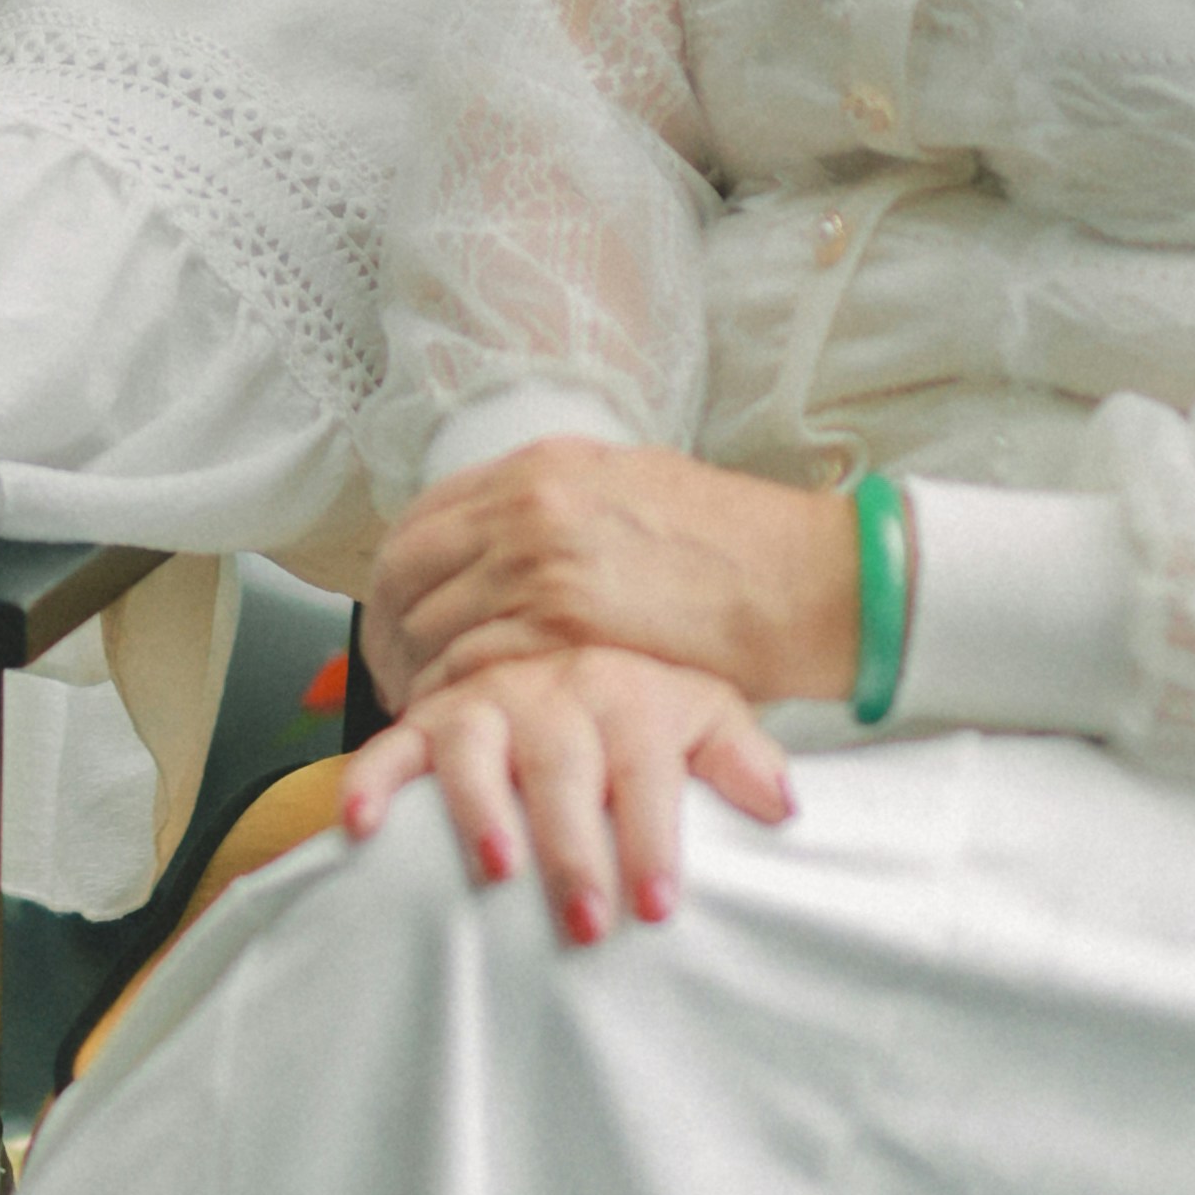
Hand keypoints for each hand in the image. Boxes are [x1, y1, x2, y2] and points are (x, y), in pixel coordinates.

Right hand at [341, 640, 793, 942]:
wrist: (563, 652)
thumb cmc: (638, 714)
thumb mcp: (701, 718)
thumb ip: (741, 758)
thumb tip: (782, 804)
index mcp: (626, 692)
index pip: (644, 769)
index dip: (652, 838)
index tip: (658, 907)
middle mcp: (551, 691)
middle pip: (563, 768)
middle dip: (574, 848)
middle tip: (588, 923)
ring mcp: (485, 703)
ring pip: (475, 750)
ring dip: (481, 810)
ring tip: (496, 871)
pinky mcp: (426, 721)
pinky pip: (391, 746)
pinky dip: (369, 781)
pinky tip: (360, 826)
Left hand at [364, 437, 858, 715]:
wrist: (805, 579)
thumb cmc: (736, 547)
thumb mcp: (635, 491)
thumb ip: (562, 507)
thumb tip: (510, 536)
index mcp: (541, 466)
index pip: (423, 516)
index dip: (398, 577)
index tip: (396, 617)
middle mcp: (528, 503)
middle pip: (406, 568)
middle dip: (389, 629)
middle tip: (394, 675)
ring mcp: (540, 559)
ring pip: (428, 622)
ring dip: (414, 673)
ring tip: (428, 713)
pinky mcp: (561, 622)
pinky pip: (468, 666)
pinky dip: (453, 701)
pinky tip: (465, 727)